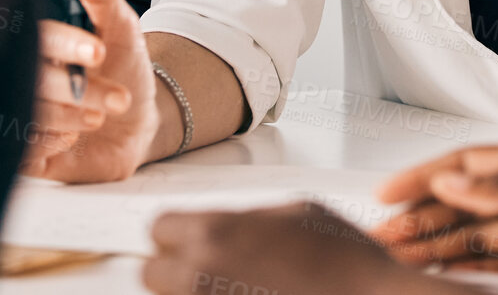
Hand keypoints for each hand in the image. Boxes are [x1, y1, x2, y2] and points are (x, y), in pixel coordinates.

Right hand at [21, 0, 158, 181]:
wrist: (137, 120)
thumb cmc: (123, 64)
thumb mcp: (120, 25)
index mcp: (37, 38)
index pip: (40, 37)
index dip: (67, 45)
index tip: (99, 53)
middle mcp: (19, 73)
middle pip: (33, 80)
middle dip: (80, 90)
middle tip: (120, 98)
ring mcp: (17, 111)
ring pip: (27, 115)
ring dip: (69, 117)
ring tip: (101, 115)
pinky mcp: (20, 150)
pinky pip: (21, 150)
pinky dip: (50, 143)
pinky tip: (72, 137)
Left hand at [144, 203, 443, 294]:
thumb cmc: (344, 260)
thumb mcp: (296, 211)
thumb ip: (248, 216)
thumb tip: (226, 224)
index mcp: (216, 232)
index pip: (160, 228)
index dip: (178, 233)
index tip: (191, 240)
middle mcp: (202, 276)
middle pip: (152, 273)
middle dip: (176, 270)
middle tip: (210, 270)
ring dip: (198, 292)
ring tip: (241, 284)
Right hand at [377, 143, 497, 286]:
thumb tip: (453, 184)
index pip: (466, 166)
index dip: (424, 179)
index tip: (387, 194)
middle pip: (465, 208)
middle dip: (422, 222)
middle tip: (383, 239)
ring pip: (477, 241)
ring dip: (440, 250)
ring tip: (403, 262)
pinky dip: (471, 274)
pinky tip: (446, 279)